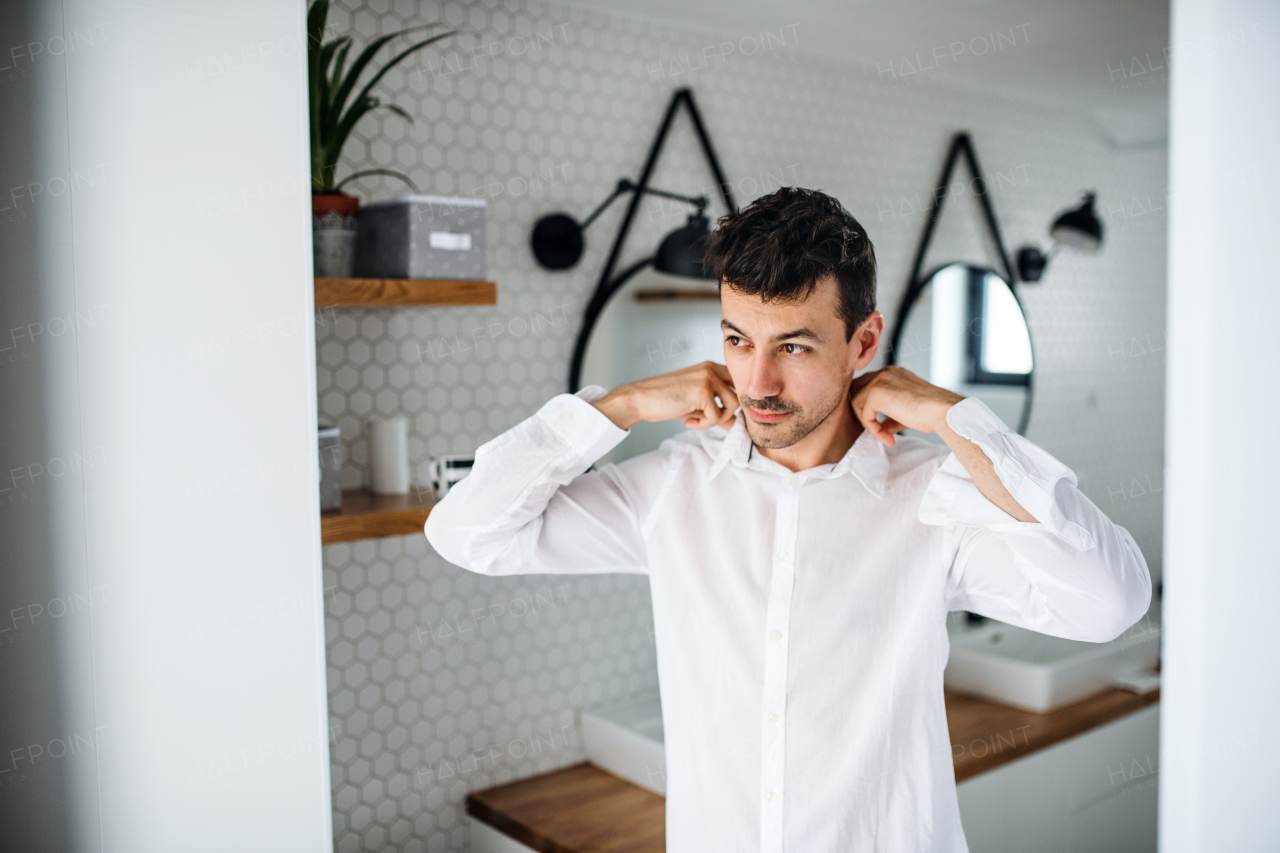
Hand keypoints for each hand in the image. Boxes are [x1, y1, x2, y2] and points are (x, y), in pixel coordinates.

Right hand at [593, 361, 738, 430]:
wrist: (641, 399)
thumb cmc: (666, 400)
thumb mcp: (696, 402)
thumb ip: (717, 408)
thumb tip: (737, 424)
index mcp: (711, 367)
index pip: (737, 385)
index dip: (733, 403)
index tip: (722, 417)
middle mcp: (711, 369)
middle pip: (739, 395)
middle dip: (728, 413)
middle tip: (709, 421)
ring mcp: (708, 378)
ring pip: (733, 405)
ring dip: (716, 420)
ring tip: (697, 420)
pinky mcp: (702, 391)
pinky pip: (716, 416)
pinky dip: (703, 425)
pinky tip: (688, 421)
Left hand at [849, 366, 963, 447]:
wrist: (943, 412)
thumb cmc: (931, 412)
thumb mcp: (907, 412)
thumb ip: (891, 417)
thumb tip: (881, 428)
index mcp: (892, 373)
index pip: (866, 386)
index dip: (867, 406)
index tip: (882, 426)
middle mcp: (884, 372)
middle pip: (855, 390)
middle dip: (861, 411)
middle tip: (877, 430)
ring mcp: (879, 380)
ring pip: (856, 403)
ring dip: (869, 424)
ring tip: (887, 437)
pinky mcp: (877, 393)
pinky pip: (865, 416)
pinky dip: (874, 430)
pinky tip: (890, 439)